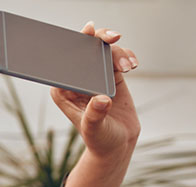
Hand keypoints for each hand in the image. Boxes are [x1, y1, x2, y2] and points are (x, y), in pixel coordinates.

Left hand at [50, 23, 140, 157]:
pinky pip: (117, 58)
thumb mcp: (94, 129)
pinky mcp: (111, 76)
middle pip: (84, 50)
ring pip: (103, 51)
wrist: (117, 144)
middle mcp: (76, 80)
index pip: (64, 63)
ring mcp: (94, 76)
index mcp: (63, 90)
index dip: (74, 45)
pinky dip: (126, 57)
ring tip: (128, 67)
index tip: (87, 34)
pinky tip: (132, 66)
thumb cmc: (100, 139)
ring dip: (118, 53)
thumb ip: (95, 114)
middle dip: (98, 39)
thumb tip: (101, 99)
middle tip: (113, 37)